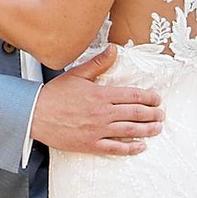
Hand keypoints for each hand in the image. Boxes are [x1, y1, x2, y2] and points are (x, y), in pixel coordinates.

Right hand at [30, 52, 163, 156]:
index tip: (157, 99)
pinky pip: (115, 148)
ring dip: (147, 130)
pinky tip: (140, 146)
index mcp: (101, 95)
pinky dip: (130, 148)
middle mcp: (102, 113)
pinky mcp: (90, 144)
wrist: (34, 115)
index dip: (149, 98)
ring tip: (157, 128)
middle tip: (161, 114)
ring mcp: (97, 130)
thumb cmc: (55, 95)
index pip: (133, 95)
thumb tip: (113, 49)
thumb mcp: (77, 74)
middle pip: (135, 113)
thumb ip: (98, 63)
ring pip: (129, 131)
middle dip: (152, 114)